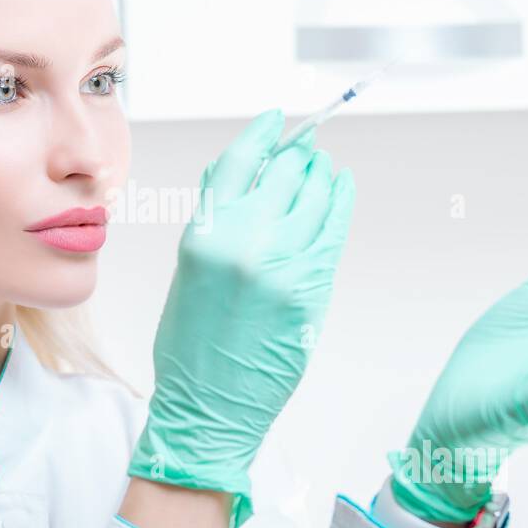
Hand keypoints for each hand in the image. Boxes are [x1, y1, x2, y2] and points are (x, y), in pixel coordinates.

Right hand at [127, 108, 355, 527]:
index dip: (263, 134)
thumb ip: (213, 220)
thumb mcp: (188, 270)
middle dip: (298, 154)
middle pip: (284, 171)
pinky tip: (339, 190)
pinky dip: (339, 203)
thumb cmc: (190, 344)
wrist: (208, 406)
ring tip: (323, 170)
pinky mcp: (311, 289)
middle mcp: (243, 241)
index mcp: (203, 234)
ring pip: (315, 195)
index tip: (278, 120)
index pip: (238, 161)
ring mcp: (282, 265)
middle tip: (307, 147)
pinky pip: (332, 231)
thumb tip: (238, 173)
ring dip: (322, 176)